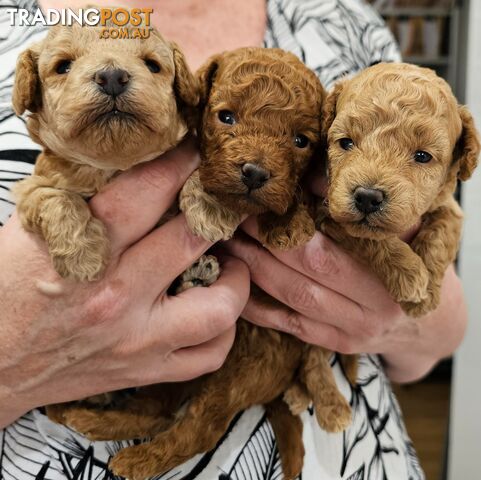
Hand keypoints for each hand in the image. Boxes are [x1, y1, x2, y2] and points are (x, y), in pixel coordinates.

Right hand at [0, 139, 249, 427]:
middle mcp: (116, 297)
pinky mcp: (146, 370)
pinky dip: (224, 331)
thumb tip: (126, 163)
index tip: (196, 152)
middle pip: (190, 239)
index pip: (144, 193)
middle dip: (216, 210)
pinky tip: (214, 310)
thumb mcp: (29, 233)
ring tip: (228, 262)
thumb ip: (79, 198)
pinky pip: (210, 356)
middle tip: (222, 202)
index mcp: (81, 252)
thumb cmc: (6, 293)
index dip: (178, 164)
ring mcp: (137, 339)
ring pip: (218, 308)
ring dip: (236, 279)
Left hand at [224, 217, 465, 382]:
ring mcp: (352, 330)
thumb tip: (314, 181)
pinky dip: (261, 308)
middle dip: (266, 246)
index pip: (330, 248)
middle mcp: (372, 306)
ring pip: (295, 299)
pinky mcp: (336, 343)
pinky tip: (238, 288)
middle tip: (238, 221)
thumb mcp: (405, 231)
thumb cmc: (414, 266)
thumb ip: (363, 210)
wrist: (428, 324)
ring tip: (230, 246)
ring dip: (256, 272)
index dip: (291, 229)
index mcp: (392, 272)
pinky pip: (291, 325)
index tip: (264, 207)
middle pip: (307, 274)